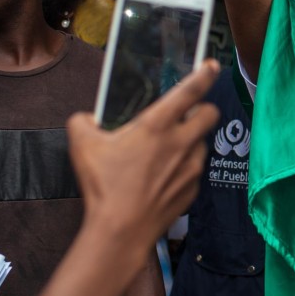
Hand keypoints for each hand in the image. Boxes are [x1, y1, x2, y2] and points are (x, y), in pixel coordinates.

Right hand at [66, 59, 220, 255]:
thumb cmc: (103, 186)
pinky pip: (194, 170)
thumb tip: (88, 118)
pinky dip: (183, 168)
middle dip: (202, 109)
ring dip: (189, 142)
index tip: (212, 65)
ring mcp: (192, 166)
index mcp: (157, 126)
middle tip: (184, 116)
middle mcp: (181, 142)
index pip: (190, 91)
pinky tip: (161, 179)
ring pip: (202, 143)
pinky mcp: (194, 188)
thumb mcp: (82, 146)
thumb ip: (83, 122)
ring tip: (163, 154)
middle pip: (210, 113)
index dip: (204, 75)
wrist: (122, 229)